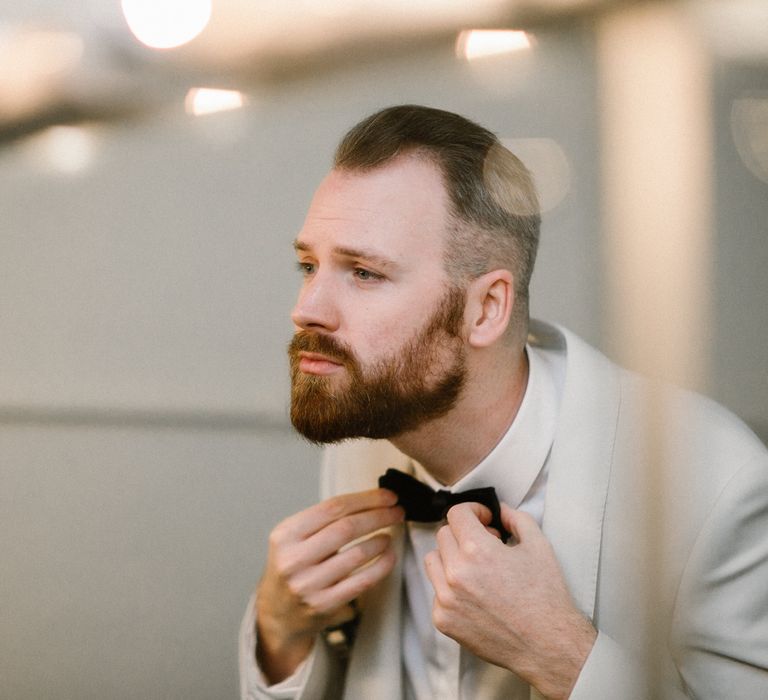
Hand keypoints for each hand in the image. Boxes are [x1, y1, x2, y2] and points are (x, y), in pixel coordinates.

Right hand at [256, 488, 403, 682]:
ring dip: (381, 540)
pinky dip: (381, 566)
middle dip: (379, 516)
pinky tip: (389, 556)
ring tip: (390, 534)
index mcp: (286, 534)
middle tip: (397, 512)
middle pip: (346, 528)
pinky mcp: (323, 605)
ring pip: (357, 555)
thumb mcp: (295, 537)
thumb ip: (325, 520)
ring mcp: (308, 584)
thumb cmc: (294, 566)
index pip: (332, 507)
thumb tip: (372, 500)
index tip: (388, 496)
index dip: (366, 499)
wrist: (278, 613)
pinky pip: (362, 582)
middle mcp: (293, 559)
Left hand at [424, 503, 595, 699]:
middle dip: (464, 534)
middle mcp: (456, 573)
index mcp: (477, 550)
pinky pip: (436, 591)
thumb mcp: (538, 545)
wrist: (548, 645)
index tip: (484, 520)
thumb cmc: (546, 597)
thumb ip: (516, 518)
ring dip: (451, 557)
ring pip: (433, 560)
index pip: (456, 514)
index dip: (473, 511)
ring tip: (477, 569)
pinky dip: (450, 588)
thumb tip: (500, 510)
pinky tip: (475, 594)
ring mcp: (446, 599)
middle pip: (443, 535)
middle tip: (486, 545)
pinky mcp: (443, 620)